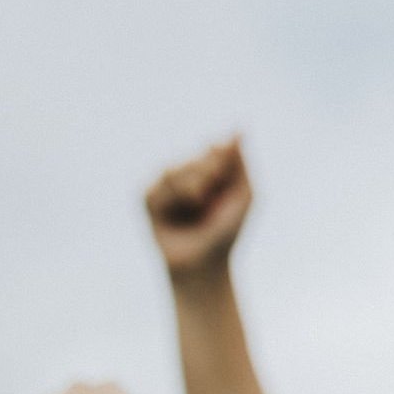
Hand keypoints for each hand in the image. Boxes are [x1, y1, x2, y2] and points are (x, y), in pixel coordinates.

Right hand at [145, 137, 252, 280]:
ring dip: (190, 187)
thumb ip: (239, 163)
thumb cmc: (227, 230)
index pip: (217, 148)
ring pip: (174, 169)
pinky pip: (156, 188)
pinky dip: (171, 199)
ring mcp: (168, 186)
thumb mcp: (244, 195)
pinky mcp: (149, 200)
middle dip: (209, 175)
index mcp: (214, 171)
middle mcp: (189, 175)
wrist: (204, 262)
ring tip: (198, 204)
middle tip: (212, 197)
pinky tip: (179, 211)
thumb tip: (238, 131)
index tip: (224, 177)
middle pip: (197, 158)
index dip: (222, 160)